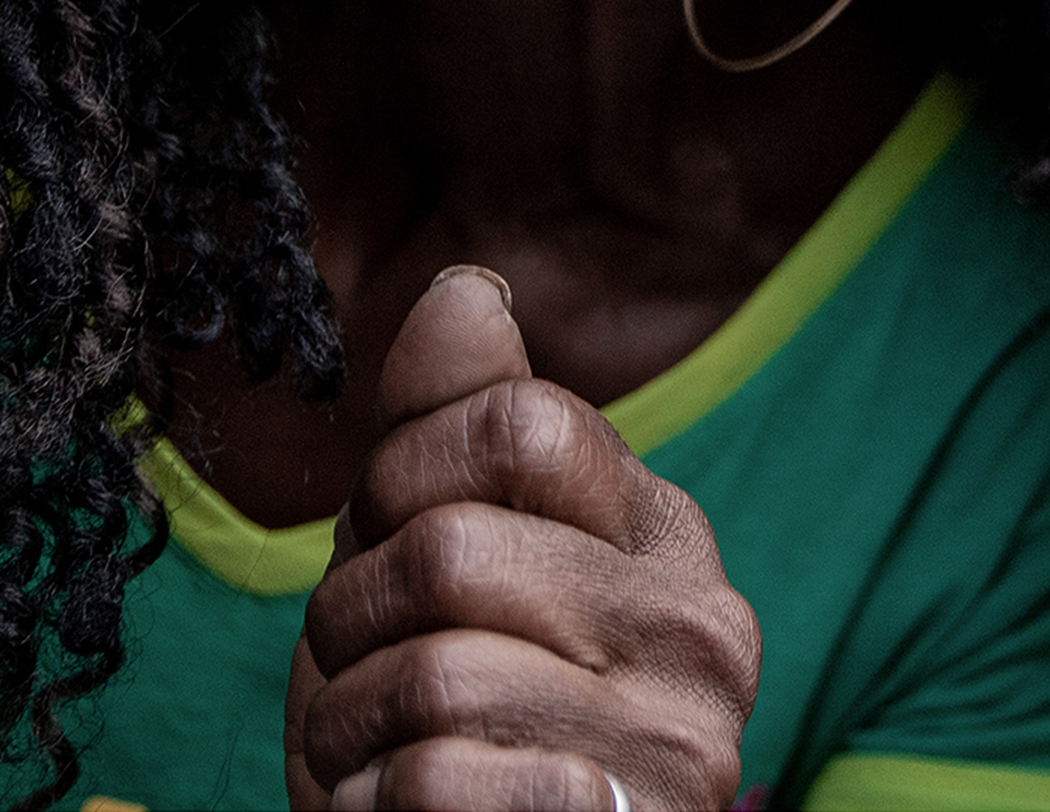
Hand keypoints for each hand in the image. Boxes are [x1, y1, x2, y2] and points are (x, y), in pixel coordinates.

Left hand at [283, 267, 758, 811]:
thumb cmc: (456, 718)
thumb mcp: (439, 556)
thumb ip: (451, 425)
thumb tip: (466, 290)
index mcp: (664, 538)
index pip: (519, 420)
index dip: (404, 473)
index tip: (390, 539)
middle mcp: (702, 632)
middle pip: (451, 549)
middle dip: (350, 615)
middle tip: (359, 670)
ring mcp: (680, 747)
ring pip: (432, 677)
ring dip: (346, 725)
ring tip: (373, 753)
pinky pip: (432, 781)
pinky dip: (369, 805)